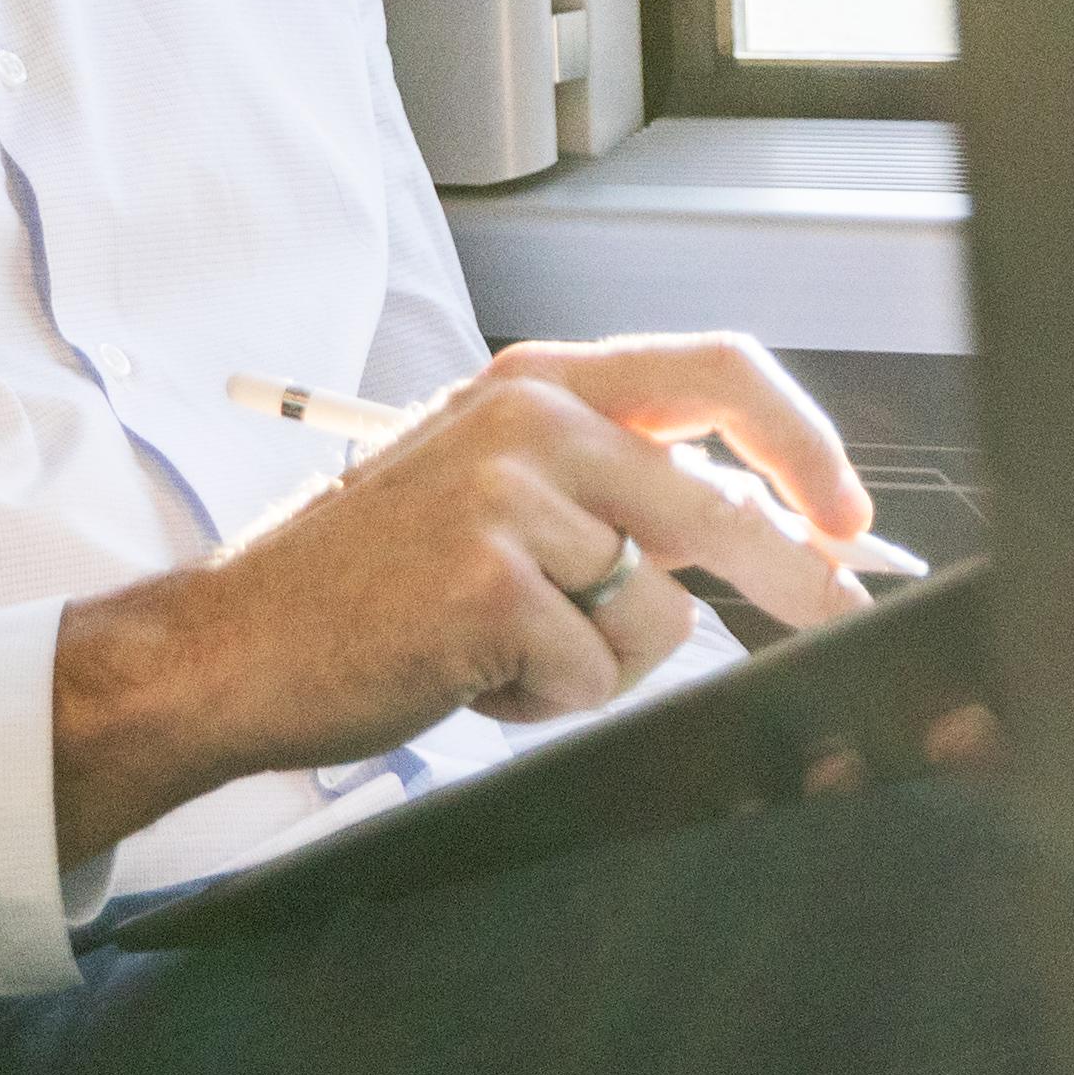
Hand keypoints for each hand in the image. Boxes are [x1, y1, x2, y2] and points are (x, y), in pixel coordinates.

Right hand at [50, 336, 878, 861]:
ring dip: (596, 661)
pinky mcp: (491, 586)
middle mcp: (529, 420)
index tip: (843, 509)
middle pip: (716, 502)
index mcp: (536, 384)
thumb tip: (756, 525)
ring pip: (654, 611)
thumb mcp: (487, 491)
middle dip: (794, 574)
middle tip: (838, 614)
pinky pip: (590, 674)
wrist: (229, 645)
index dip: (801, 441)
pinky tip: (467, 675)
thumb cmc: (359, 582)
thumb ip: (607, 488)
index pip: (714, 373)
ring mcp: (508, 500)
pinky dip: (542, 701)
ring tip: (499, 649)